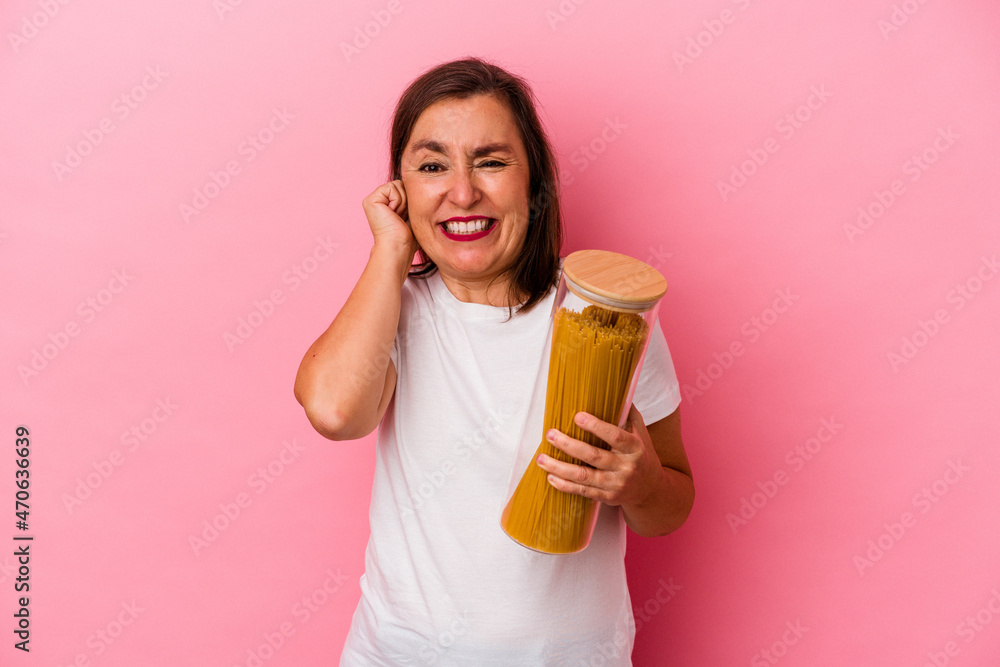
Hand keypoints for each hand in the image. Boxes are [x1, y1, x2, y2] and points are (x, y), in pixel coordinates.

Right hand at [362, 180, 418, 256]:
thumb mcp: (413, 213)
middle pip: (402, 184)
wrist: (399, 246)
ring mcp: (373, 199)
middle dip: (408, 200)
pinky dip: (397, 201)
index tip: (406, 217)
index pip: (405, 188)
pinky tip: (392, 214)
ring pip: (398, 185)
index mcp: (387, 203)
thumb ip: (412, 198)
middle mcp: (379, 200)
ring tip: (397, 217)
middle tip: (402, 217)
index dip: (412, 200)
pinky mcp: (370, 200)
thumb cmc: (408, 236)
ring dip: (404, 202)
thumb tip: (421, 186)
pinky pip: (392, 187)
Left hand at [536, 405, 663, 507]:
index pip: (615, 436)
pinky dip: (565, 485)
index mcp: (634, 447)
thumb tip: (614, 386)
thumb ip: (627, 412)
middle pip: (594, 456)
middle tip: (550, 434)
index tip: (577, 416)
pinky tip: (551, 476)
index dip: (596, 426)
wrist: (651, 489)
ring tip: (541, 458)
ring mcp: (615, 484)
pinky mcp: (606, 497)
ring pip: (584, 476)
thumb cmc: (641, 453)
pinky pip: (582, 491)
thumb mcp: (640, 432)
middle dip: (569, 445)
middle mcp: (625, 467)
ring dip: (559, 467)